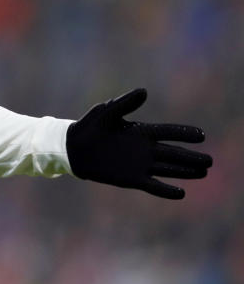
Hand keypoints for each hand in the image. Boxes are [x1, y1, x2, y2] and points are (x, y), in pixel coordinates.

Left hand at [66, 88, 211, 198]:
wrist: (73, 148)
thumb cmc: (89, 126)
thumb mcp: (107, 112)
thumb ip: (125, 103)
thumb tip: (144, 91)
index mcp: (141, 131)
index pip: (169, 132)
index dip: (185, 133)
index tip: (201, 135)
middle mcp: (145, 149)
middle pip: (174, 153)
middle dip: (192, 157)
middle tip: (210, 161)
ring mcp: (140, 165)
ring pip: (169, 169)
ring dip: (186, 171)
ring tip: (203, 172)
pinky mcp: (132, 179)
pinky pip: (153, 186)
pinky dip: (166, 190)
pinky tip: (181, 192)